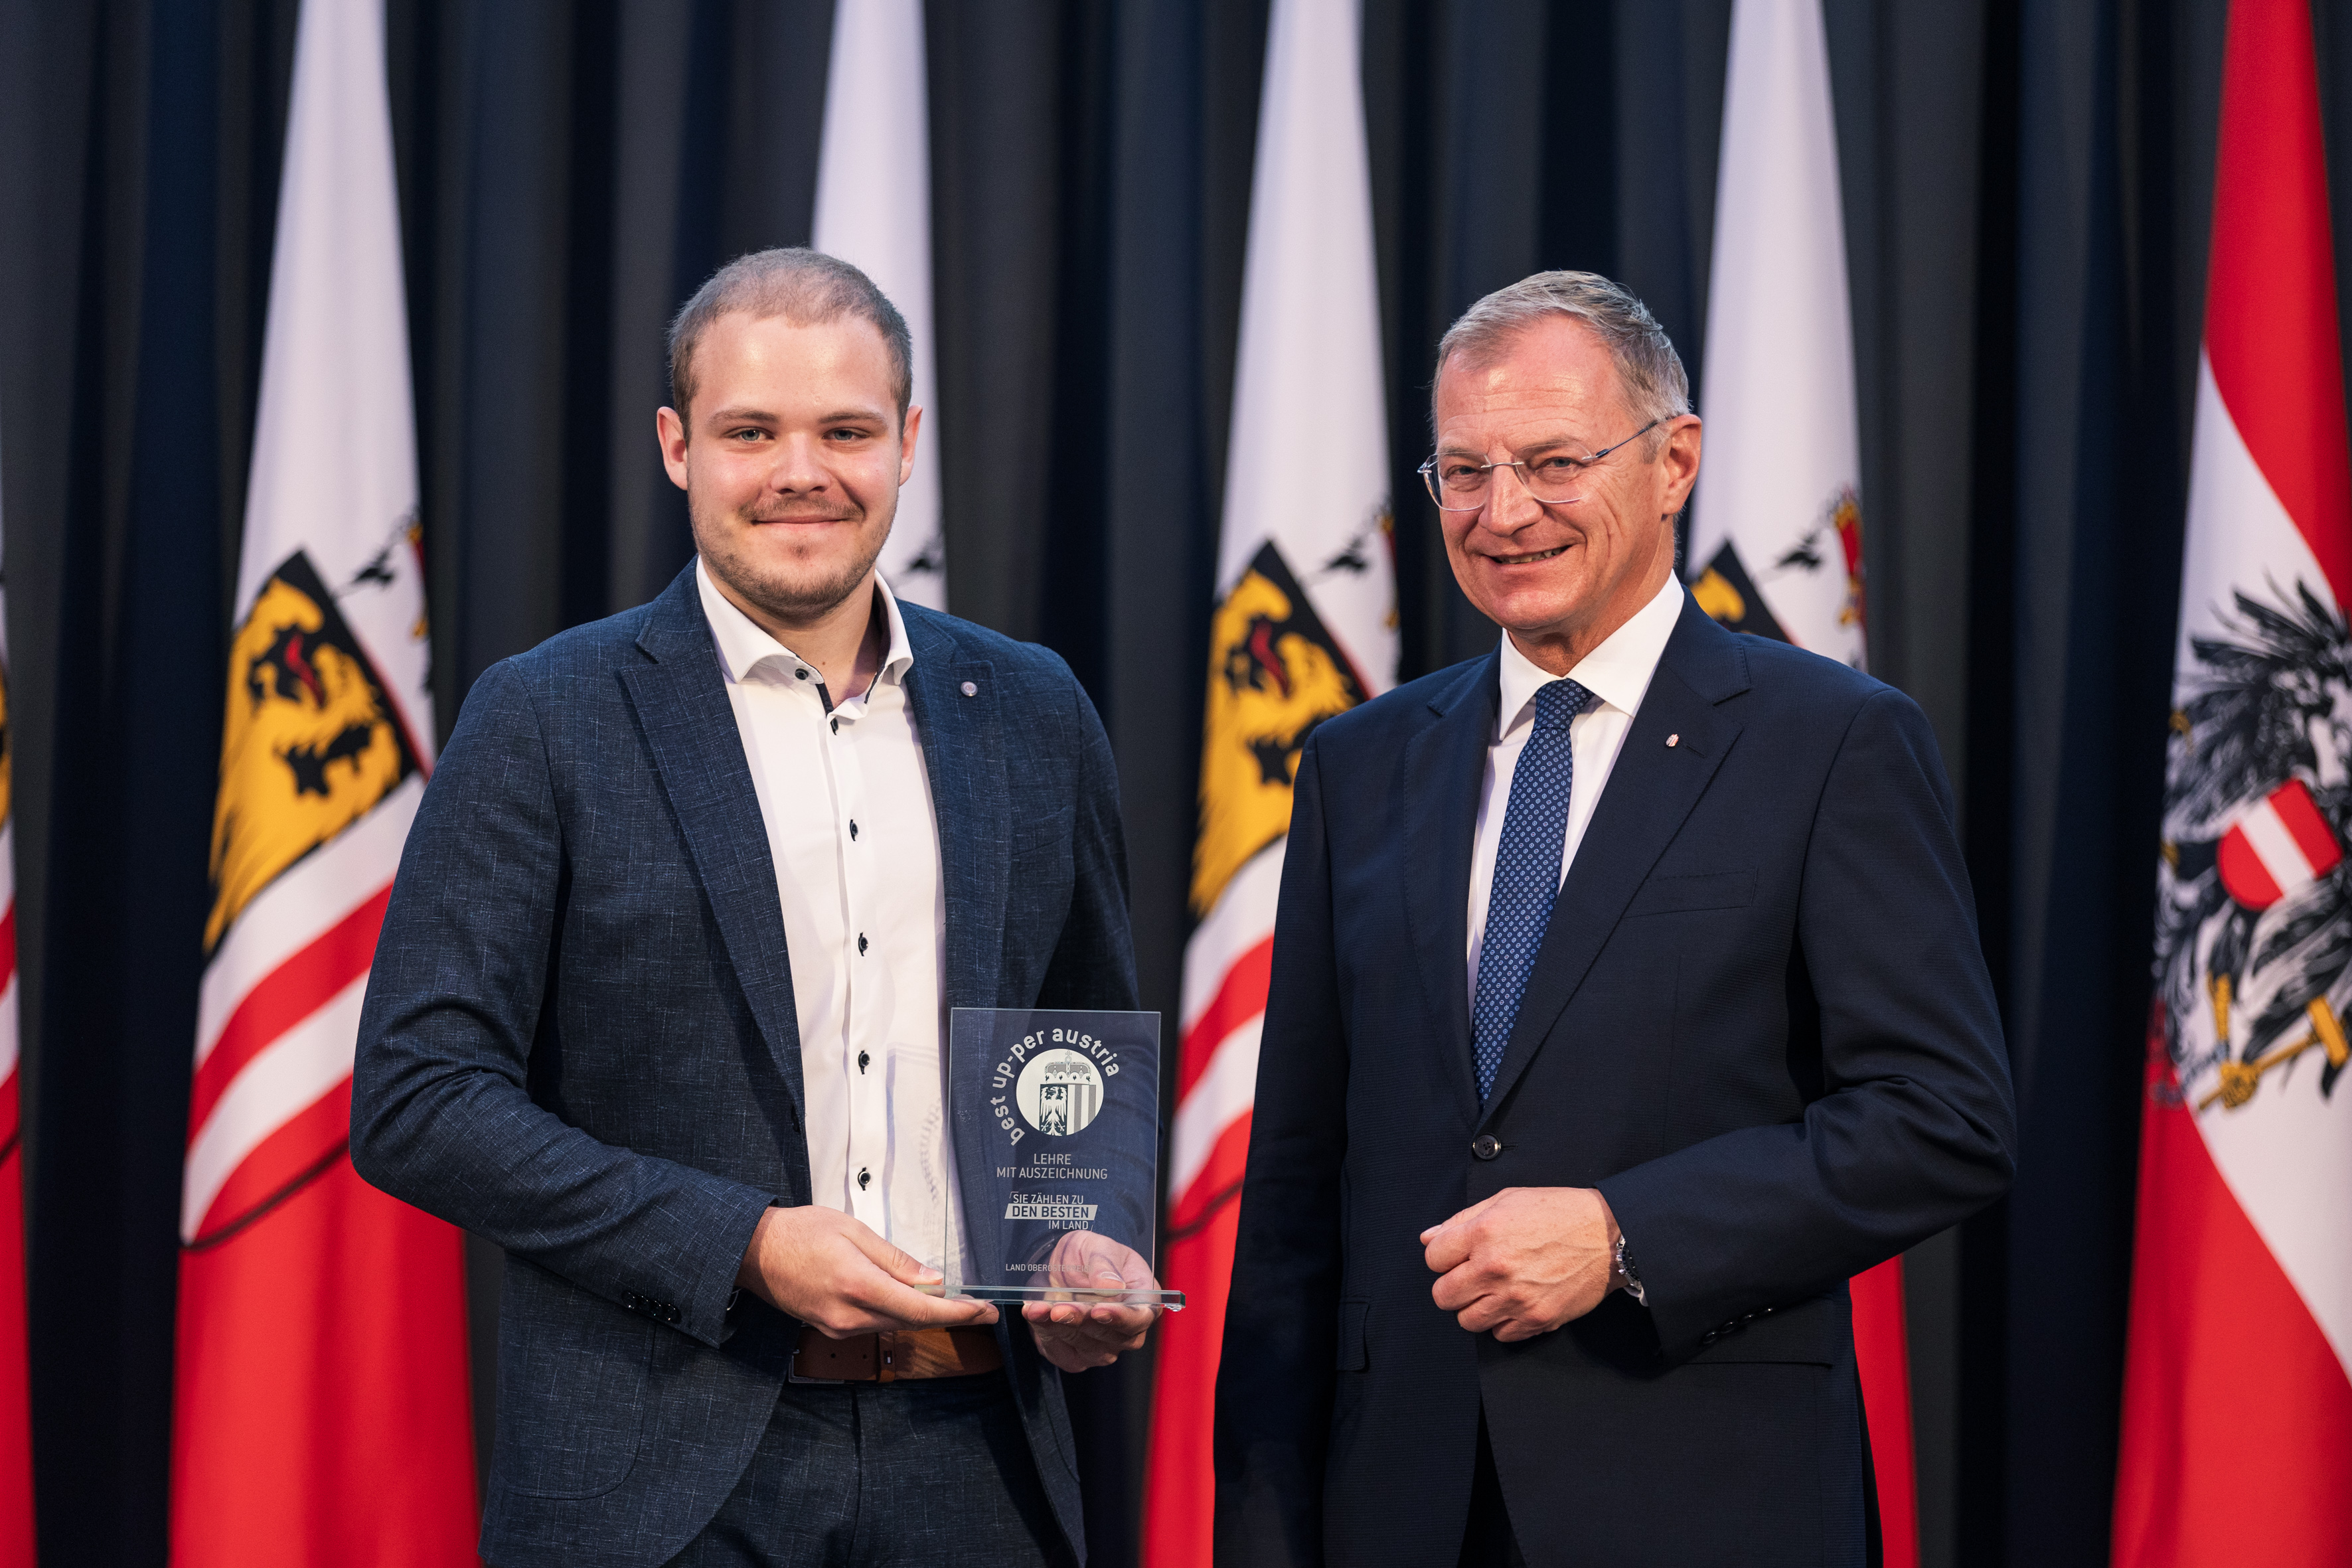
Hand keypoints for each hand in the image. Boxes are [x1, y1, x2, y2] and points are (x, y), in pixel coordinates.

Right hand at [735, 1205, 998, 1336]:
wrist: (756, 1253)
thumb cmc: (801, 1232)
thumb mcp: (854, 1231)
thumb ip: (896, 1260)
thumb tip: (933, 1280)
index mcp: (859, 1286)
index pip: (920, 1309)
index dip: (957, 1313)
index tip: (985, 1311)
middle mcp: (850, 1315)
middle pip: (912, 1322)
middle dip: (948, 1315)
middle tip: (979, 1307)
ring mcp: (839, 1326)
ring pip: (895, 1324)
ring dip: (923, 1314)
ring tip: (951, 1300)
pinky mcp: (832, 1328)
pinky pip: (875, 1324)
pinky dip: (898, 1313)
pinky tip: (910, 1299)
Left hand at [1020, 1230, 1161, 1372]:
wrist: (1057, 1265)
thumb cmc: (1087, 1254)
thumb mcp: (1096, 1246)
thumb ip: (1105, 1264)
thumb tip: (1112, 1287)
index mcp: (1143, 1300)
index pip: (1140, 1318)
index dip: (1121, 1318)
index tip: (1098, 1310)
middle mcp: (1127, 1329)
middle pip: (1112, 1338)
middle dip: (1082, 1322)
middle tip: (1060, 1308)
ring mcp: (1103, 1347)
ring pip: (1086, 1349)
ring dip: (1060, 1329)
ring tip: (1039, 1309)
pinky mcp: (1076, 1356)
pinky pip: (1062, 1355)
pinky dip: (1046, 1335)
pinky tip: (1034, 1314)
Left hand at [1420, 1186, 1618, 1341]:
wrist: (1609, 1235)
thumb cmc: (1559, 1213)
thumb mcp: (1506, 1201)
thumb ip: (1462, 1220)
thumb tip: (1429, 1238)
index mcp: (1484, 1233)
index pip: (1432, 1258)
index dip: (1443, 1256)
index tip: (1458, 1255)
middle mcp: (1495, 1268)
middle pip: (1442, 1295)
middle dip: (1453, 1285)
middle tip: (1473, 1276)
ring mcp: (1515, 1298)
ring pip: (1467, 1320)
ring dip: (1475, 1307)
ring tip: (1494, 1291)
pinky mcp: (1536, 1319)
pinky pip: (1500, 1335)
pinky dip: (1503, 1322)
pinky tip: (1516, 1302)